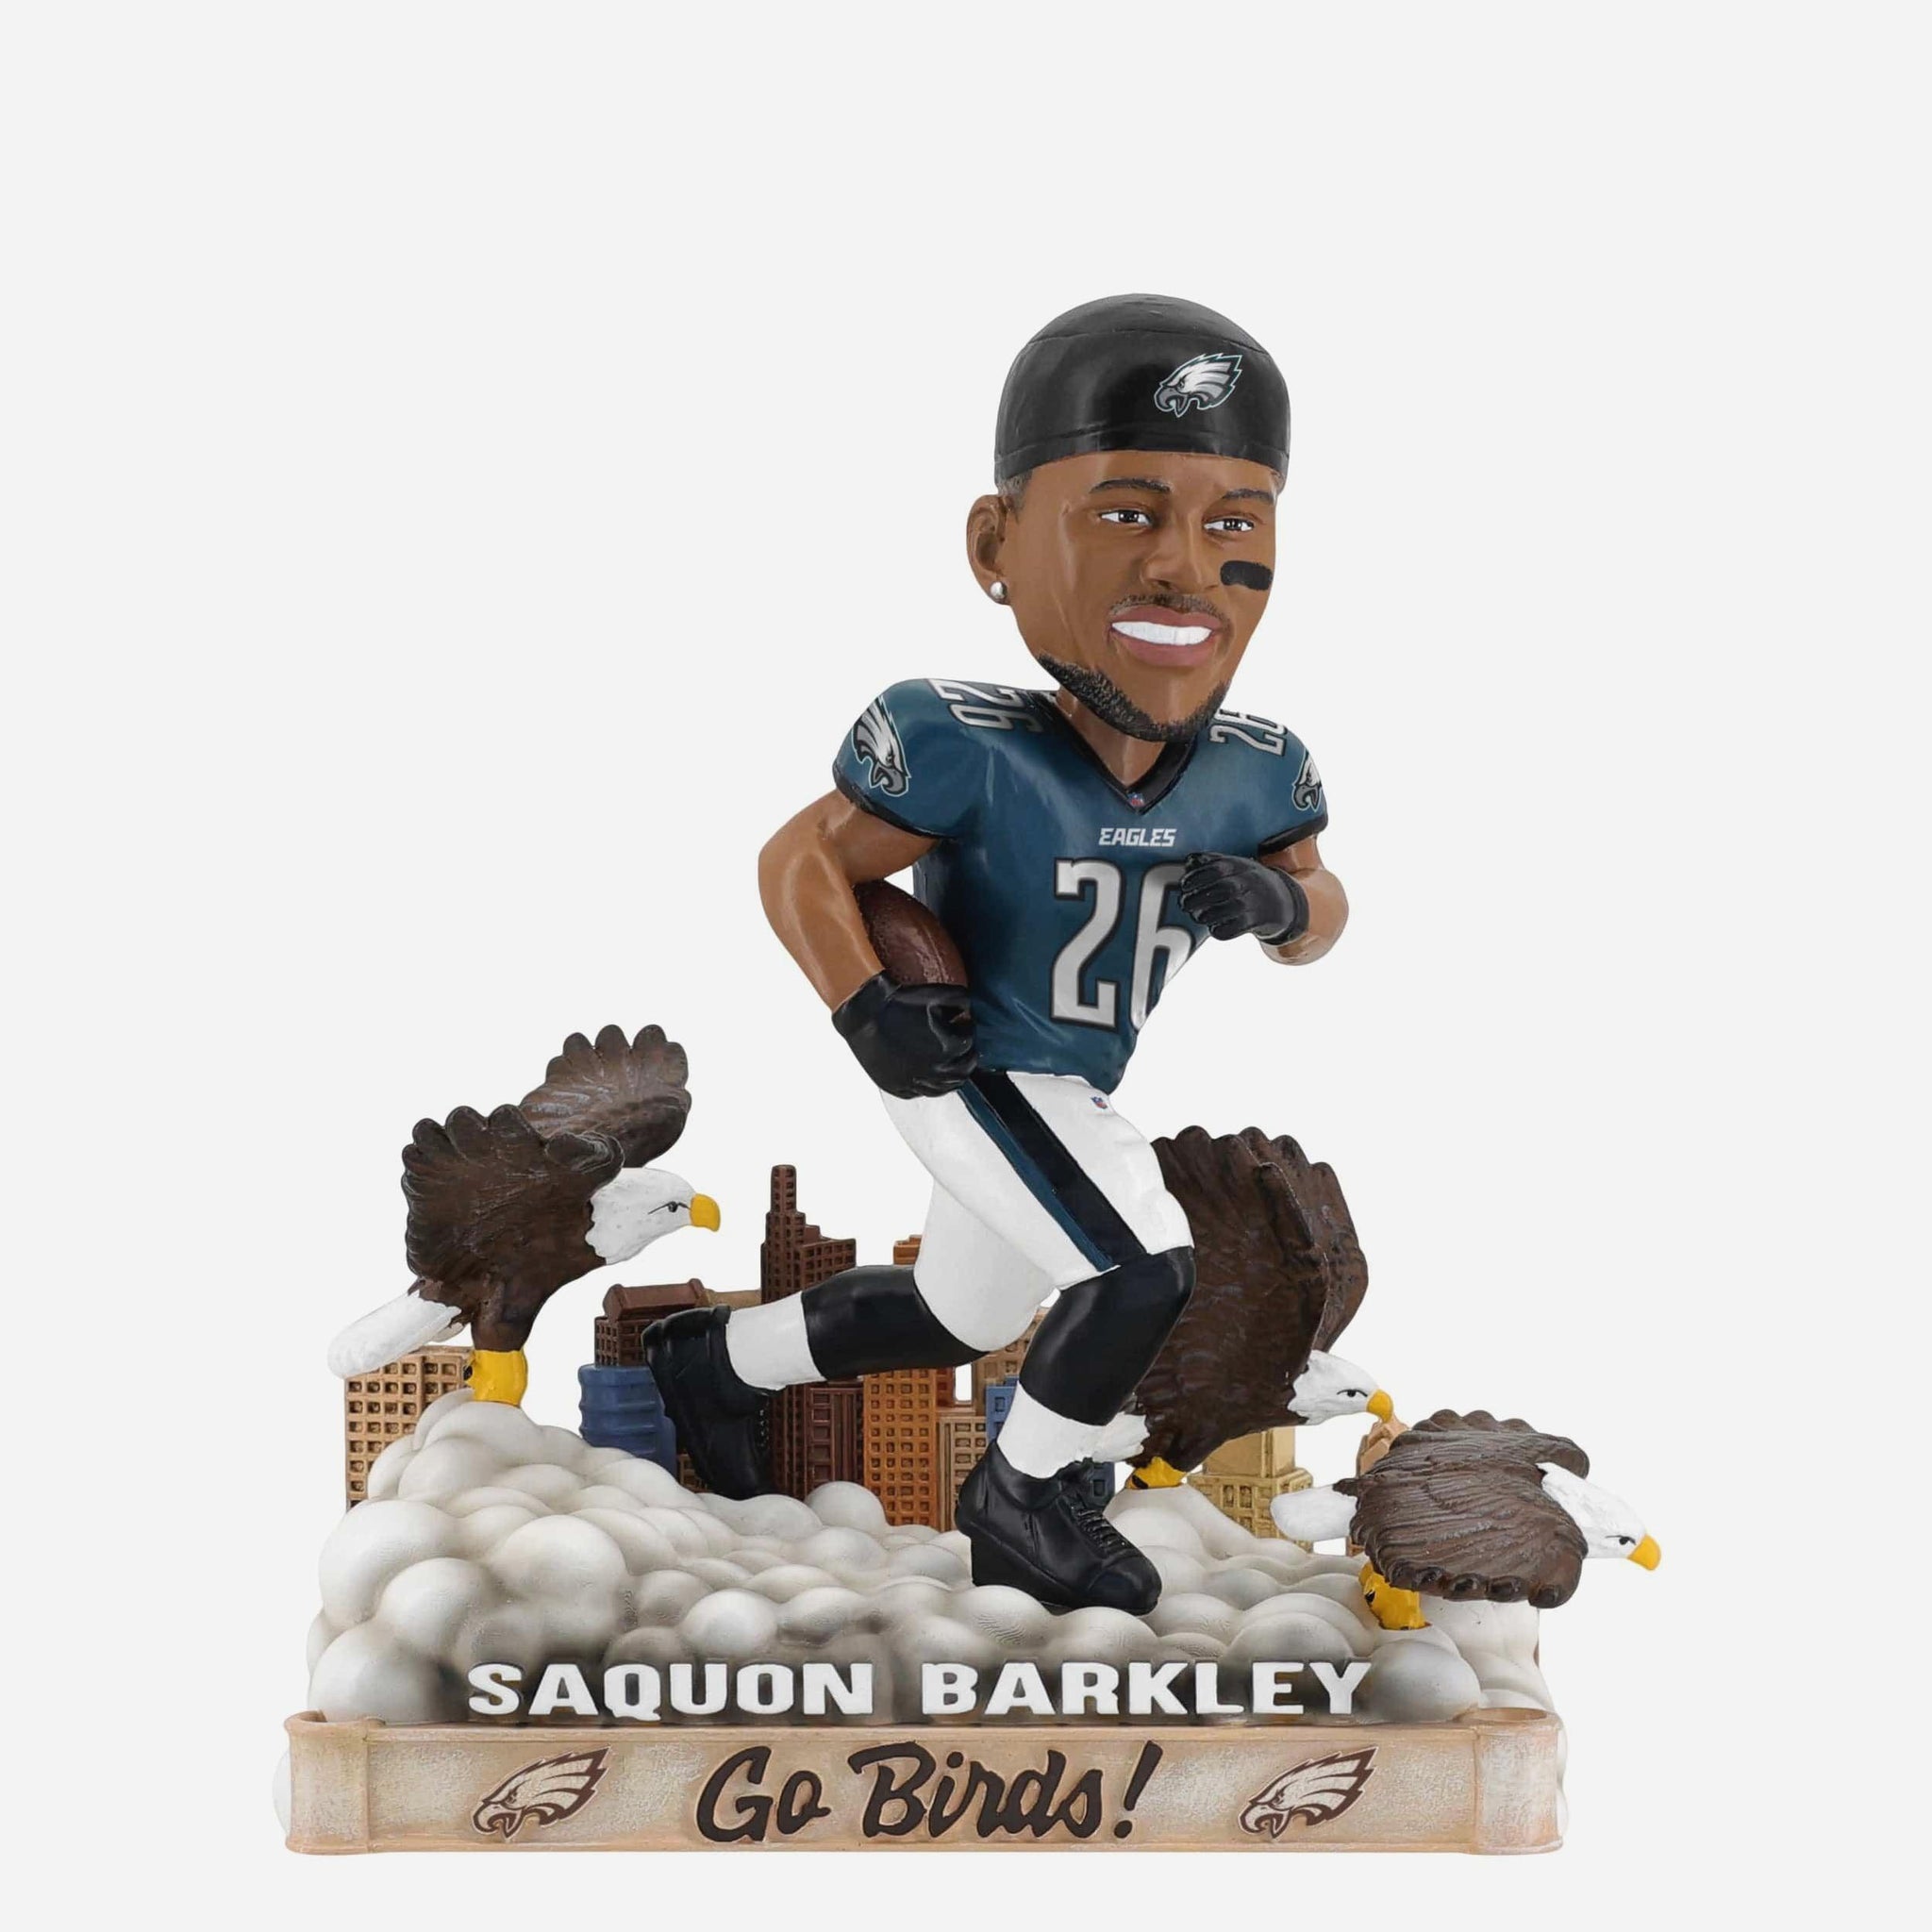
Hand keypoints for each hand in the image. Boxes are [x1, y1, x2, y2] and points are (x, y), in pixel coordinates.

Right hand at [832, 972, 978, 1096]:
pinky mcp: (898, 1088)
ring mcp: (915, 1083)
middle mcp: (935, 1071)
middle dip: (967, 1054)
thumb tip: (971, 1011)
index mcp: (949, 1049)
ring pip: (945, 1087)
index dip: (967, 1028)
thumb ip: (963, 999)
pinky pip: (922, 1093)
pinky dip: (931, 1085)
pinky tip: (931, 1075)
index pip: (969, 1042)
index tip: (962, 1022)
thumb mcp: (937, 992)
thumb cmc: (899, 1002)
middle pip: (963, 1070)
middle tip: (963, 1044)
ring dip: (954, 1075)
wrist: (863, 1012)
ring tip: (952, 1063)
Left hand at [1177, 852, 1308, 942]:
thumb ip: (1211, 861)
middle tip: (1185, 903)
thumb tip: (1189, 861)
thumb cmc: (1250, 881)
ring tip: (1198, 916)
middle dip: (1197, 898)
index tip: (1185, 885)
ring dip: (1205, 915)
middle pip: (1220, 889)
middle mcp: (1248, 883)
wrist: (1282, 901)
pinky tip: (1215, 927)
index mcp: (1240, 866)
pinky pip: (1232, 929)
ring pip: (1226, 910)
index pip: (1216, 869)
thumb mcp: (1235, 865)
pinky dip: (1219, 930)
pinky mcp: (1255, 922)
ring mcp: (1253, 903)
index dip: (1197, 877)